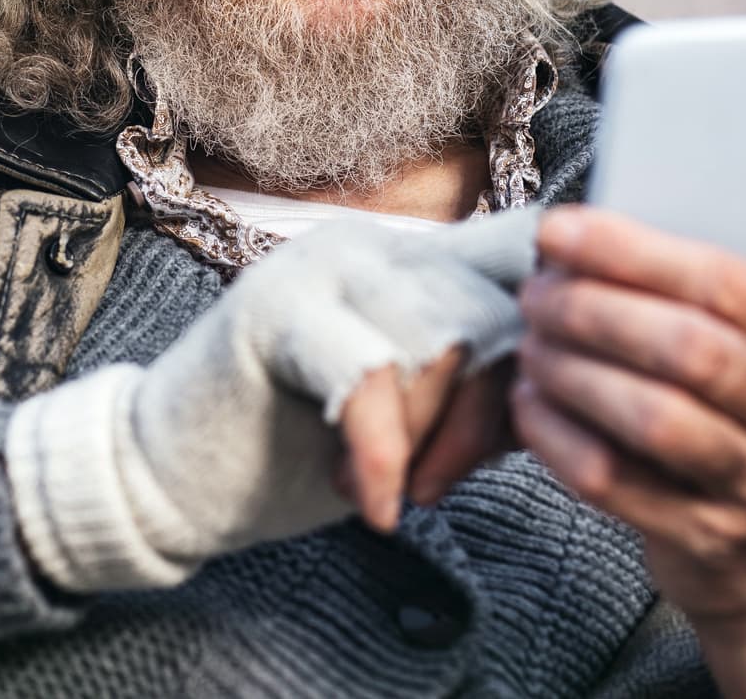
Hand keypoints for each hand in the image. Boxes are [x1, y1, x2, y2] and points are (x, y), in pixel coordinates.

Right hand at [5, 210, 534, 593]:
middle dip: (485, 413)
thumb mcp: (425, 422)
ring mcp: (322, 266)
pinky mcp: (275, 308)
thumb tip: (571, 386)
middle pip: (498, 310)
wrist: (173, 474)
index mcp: (418, 257)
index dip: (558, 320)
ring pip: (441, 344)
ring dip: (424, 437)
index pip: (525, 254)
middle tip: (441, 479)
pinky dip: (381, 451)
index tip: (554, 402)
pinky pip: (370, 374)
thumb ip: (491, 389)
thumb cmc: (303, 451)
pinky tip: (371, 500)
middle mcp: (377, 244)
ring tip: (387, 485)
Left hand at [511, 136, 745, 697]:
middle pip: (685, 348)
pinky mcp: (706, 542)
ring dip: (571, 369)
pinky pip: (616, 482)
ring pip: (649, 417)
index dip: (634, 251)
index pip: (729, 283)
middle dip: (591, 308)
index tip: (562, 228)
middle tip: (535, 286)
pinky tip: (532, 403)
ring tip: (532, 337)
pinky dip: (560, 437)